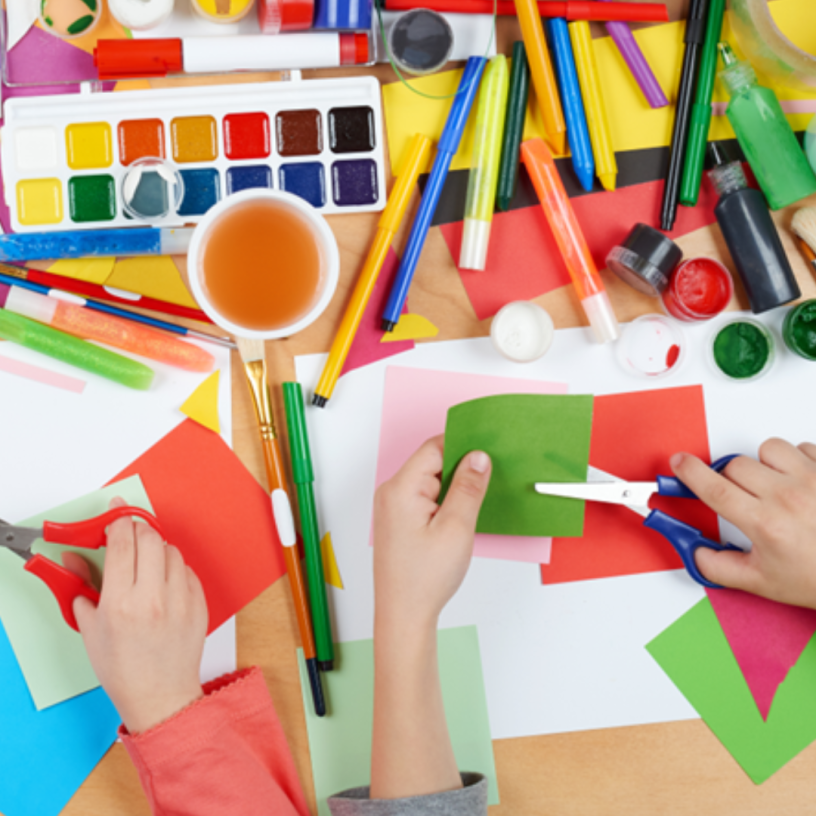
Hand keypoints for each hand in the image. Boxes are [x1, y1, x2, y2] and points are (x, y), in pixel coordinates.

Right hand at [62, 497, 208, 733]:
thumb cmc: (123, 668)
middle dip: (138, 529)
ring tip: (146, 564)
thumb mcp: (90, 630)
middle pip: (150, 538)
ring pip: (171, 551)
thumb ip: (83, 588)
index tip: (116, 514)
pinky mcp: (200, 603)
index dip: (118, 522)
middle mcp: (153, 597)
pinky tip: (164, 583)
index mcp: (121, 603)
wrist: (160, 694)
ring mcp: (181, 599)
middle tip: (130, 533)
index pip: (123, 543)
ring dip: (157, 549)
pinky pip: (188, 570)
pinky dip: (174, 569)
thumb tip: (74, 558)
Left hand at [371, 437, 490, 798]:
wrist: (404, 616)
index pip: (434, 448)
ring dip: (455, 485)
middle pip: (431, 462)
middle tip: (490, 474)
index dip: (463, 444)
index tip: (488, 446)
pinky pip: (425, 497)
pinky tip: (463, 513)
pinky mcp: (399, 521)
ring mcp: (393, 508)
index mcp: (401, 488)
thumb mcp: (457, 528)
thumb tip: (478, 456)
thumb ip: (469, 488)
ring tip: (479, 498)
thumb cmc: (424, 579)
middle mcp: (391, 493)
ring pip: (430, 480)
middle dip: (461, 466)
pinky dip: (445, 500)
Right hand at [670, 439, 815, 607]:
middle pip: (736, 464)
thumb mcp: (762, 582)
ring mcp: (813, 479)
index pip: (713, 487)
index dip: (690, 472)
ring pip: (768, 449)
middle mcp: (789, 496)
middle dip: (730, 477)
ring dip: (764, 464)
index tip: (679, 462)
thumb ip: (718, 567)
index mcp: (765, 524)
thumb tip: (695, 551)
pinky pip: (803, 448)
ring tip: (774, 487)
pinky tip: (800, 483)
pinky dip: (796, 461)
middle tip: (740, 496)